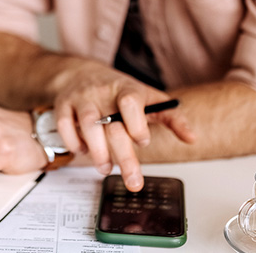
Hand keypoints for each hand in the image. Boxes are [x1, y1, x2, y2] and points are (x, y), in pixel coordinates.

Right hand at [49, 60, 194, 190]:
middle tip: (133, 181)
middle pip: (112, 125)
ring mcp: (82, 98)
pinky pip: (64, 126)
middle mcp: (103, 93)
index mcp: (127, 90)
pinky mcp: (63, 105)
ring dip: (98, 152)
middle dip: (124, 156)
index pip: (131, 102)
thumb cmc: (120, 92)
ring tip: (106, 169)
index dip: (136, 123)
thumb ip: (172, 117)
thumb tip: (192, 137)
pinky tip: (84, 151)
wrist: (82, 73)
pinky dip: (73, 143)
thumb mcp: (148, 98)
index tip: (142, 141)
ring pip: (87, 125)